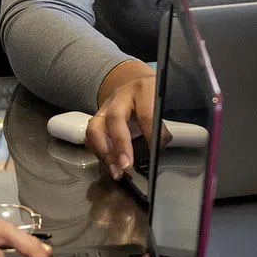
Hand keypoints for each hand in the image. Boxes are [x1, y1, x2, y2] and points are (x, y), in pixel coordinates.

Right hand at [86, 60, 154, 180]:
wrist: (139, 85)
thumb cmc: (154, 97)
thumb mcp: (165, 104)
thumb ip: (164, 125)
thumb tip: (161, 149)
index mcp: (142, 89)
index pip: (145, 114)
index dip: (150, 134)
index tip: (155, 151)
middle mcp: (120, 96)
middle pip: (114, 118)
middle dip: (119, 145)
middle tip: (126, 165)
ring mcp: (105, 107)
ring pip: (95, 128)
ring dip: (104, 153)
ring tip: (115, 171)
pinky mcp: (98, 119)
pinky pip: (91, 137)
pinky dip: (98, 153)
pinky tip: (109, 165)